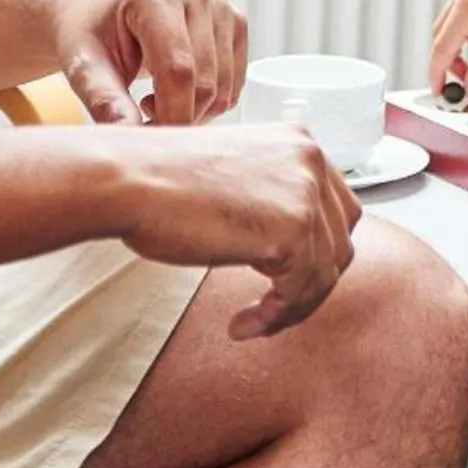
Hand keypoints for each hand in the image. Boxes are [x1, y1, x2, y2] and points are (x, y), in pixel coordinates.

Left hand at [49, 0, 247, 126]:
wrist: (97, 10)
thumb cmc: (88, 34)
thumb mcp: (82, 67)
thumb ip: (105, 100)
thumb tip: (129, 134)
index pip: (178, 69)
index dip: (170, 114)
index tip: (149, 138)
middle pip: (206, 81)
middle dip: (179, 116)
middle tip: (143, 115)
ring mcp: (219, 5)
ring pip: (224, 87)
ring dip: (195, 110)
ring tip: (156, 98)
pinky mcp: (234, 22)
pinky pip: (235, 82)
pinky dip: (211, 100)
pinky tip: (178, 90)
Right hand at [118, 124, 360, 337]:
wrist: (129, 180)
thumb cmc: (159, 181)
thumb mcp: (234, 176)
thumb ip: (271, 196)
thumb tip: (290, 244)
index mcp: (298, 141)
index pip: (336, 207)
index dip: (315, 250)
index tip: (284, 277)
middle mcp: (310, 161)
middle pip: (339, 240)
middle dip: (310, 280)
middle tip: (274, 305)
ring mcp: (306, 194)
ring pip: (325, 273)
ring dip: (290, 306)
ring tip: (251, 320)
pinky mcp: (292, 232)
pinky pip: (299, 292)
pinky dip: (275, 317)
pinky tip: (242, 325)